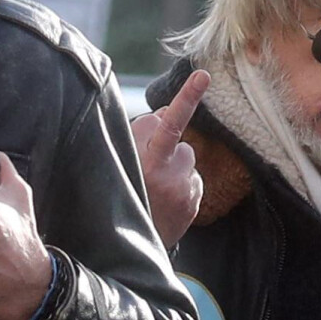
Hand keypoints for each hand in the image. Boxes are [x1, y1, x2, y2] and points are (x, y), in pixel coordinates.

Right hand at [132, 70, 209, 248]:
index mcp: (140, 159)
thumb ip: (138, 135)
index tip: (203, 76)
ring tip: (155, 186)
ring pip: (185, 154)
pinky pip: (192, 176)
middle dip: (160, 139)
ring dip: (173, 163)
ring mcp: (182, 186)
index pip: (166, 121)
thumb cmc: (118, 194)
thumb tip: (165, 111)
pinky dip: (182, 181)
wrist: (127, 244)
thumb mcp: (117, 163)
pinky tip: (167, 197)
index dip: (187, 97)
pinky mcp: (193, 199)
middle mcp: (164, 171)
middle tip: (144, 162)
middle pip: (171, 131)